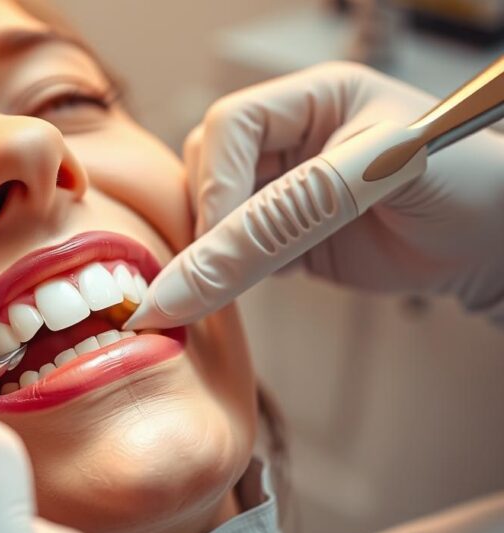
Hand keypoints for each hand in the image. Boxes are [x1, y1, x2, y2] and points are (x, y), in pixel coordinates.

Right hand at [183, 61, 503, 322]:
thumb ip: (289, 217)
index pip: (231, 124)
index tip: (219, 234)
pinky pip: (234, 254)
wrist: (495, 243)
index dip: (216, 178)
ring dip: (216, 249)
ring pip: (212, 212)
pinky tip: (254, 285)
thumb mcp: (375, 181)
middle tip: (218, 266)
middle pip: (208, 167)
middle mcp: (290, 141)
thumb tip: (205, 263)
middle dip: (210, 216)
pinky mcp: (285, 239)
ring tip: (232, 282)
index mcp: (313, 99)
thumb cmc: (462, 185)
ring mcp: (284, 191)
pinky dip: (233, 275)